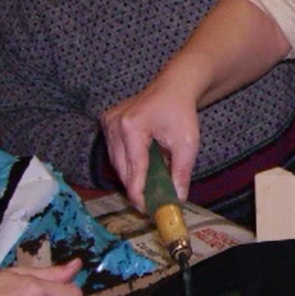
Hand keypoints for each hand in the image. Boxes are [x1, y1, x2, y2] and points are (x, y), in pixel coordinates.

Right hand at [101, 81, 201, 209]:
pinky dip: (127, 161)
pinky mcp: (107, 121)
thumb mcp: (187, 144)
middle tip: (149, 201)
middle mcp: (115, 124)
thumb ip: (181, 173)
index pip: (133, 169)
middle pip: (122, 168)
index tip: (145, 209)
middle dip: (135, 185)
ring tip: (147, 184)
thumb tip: (177, 199)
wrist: (175, 86)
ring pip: (116, 161)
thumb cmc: (182, 112)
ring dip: (131, 173)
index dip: (138, 192)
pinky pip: (114, 151)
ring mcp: (108, 121)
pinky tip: (141, 165)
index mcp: (132, 127)